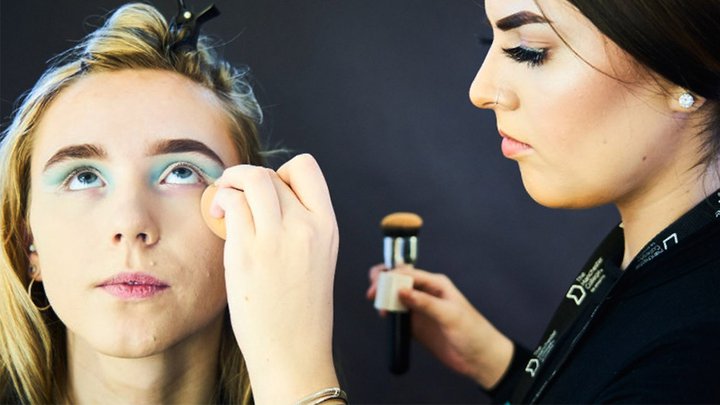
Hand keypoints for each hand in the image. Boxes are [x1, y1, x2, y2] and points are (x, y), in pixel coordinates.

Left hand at [210, 154, 338, 403]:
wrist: (293, 350)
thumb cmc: (300, 308)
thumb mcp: (317, 256)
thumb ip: (300, 223)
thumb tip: (264, 194)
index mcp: (327, 226)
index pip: (307, 168)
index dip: (282, 173)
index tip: (269, 194)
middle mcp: (306, 226)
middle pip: (271, 173)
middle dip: (248, 180)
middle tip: (236, 198)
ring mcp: (277, 238)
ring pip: (251, 179)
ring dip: (231, 183)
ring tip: (222, 202)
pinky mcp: (247, 252)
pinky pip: (230, 203)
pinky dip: (219, 203)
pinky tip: (218, 220)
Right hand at [367, 264, 513, 388]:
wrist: (480, 358)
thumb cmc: (473, 332)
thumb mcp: (450, 315)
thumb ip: (425, 302)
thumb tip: (401, 291)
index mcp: (436, 284)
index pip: (408, 273)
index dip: (391, 277)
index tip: (379, 286)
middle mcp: (426, 293)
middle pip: (398, 281)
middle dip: (383, 282)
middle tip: (373, 293)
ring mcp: (420, 309)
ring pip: (395, 296)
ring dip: (384, 297)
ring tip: (378, 306)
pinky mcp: (416, 325)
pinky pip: (397, 314)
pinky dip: (388, 313)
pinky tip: (385, 317)